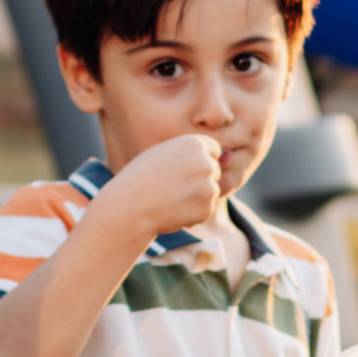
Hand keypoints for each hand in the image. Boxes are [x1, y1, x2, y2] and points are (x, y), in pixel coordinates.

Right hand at [96, 134, 223, 241]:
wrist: (129, 206)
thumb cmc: (140, 177)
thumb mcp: (164, 153)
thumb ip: (191, 153)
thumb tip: (229, 158)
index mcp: (194, 143)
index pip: (213, 149)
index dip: (197, 160)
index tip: (182, 168)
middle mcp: (206, 163)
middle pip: (214, 170)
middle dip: (199, 178)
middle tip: (172, 186)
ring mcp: (208, 187)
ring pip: (211, 190)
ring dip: (196, 196)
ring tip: (170, 198)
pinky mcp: (207, 208)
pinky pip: (206, 209)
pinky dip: (193, 213)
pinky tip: (173, 210)